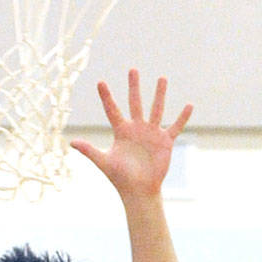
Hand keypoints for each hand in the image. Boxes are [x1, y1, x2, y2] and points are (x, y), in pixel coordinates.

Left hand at [69, 71, 192, 201]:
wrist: (139, 191)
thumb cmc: (121, 178)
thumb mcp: (104, 162)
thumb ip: (89, 150)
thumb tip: (71, 142)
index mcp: (121, 131)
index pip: (112, 110)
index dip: (106, 97)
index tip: (100, 82)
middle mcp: (137, 128)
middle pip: (135, 103)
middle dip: (134, 87)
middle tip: (133, 70)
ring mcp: (151, 133)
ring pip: (156, 109)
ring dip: (159, 94)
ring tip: (162, 78)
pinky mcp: (164, 142)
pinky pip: (175, 127)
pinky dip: (182, 117)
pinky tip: (189, 105)